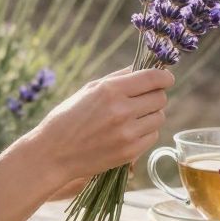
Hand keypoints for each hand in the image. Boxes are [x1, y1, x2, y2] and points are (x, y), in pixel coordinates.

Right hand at [33, 68, 173, 194]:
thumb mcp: (89, 89)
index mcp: (110, 90)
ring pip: (159, 117)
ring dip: (151, 114)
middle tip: (144, 98)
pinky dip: (146, 132)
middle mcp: (121, 110)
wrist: (53, 153)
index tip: (166, 78)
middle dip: (156, 95)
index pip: (153, 78)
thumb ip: (118, 78)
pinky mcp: (130, 152)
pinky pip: (153, 136)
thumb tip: (143, 68)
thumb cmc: (68, 117)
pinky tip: (130, 131)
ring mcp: (127, 133)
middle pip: (160, 98)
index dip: (164, 76)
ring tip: (135, 116)